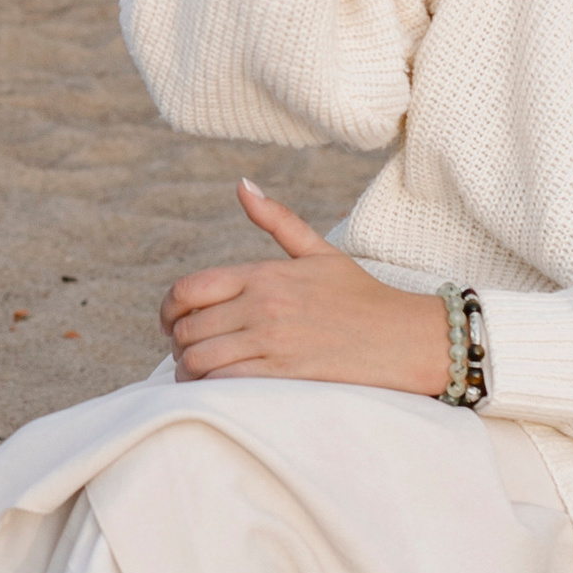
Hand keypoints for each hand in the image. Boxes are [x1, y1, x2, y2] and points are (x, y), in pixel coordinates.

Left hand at [161, 180, 451, 391]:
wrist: (404, 337)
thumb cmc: (362, 296)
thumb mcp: (319, 251)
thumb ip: (277, 220)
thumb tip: (242, 185)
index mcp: (263, 274)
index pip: (188, 289)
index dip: (168, 309)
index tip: (172, 322)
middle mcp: (261, 305)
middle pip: (187, 327)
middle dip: (177, 342)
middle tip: (185, 351)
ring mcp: (270, 340)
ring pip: (199, 357)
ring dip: (188, 369)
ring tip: (196, 372)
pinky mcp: (282, 374)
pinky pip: (224, 382)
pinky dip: (208, 387)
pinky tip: (215, 387)